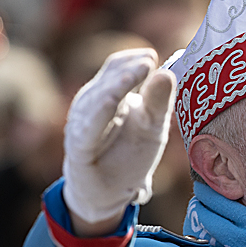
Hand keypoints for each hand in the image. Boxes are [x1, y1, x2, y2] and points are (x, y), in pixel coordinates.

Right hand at [62, 49, 175, 233]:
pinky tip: (112, 102)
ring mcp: (81, 125)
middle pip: (108, 81)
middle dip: (127, 70)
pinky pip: (88, 129)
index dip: (132, 60)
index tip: (152, 55)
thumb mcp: (152, 127)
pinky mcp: (78, 147)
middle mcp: (90, 104)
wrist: (108, 191)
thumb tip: (167, 71)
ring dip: (115, 86)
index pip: (116, 68)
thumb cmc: (130, 153)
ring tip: (133, 74)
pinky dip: (99, 114)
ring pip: (96, 101)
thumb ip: (159, 102)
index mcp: (108, 93)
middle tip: (148, 61)